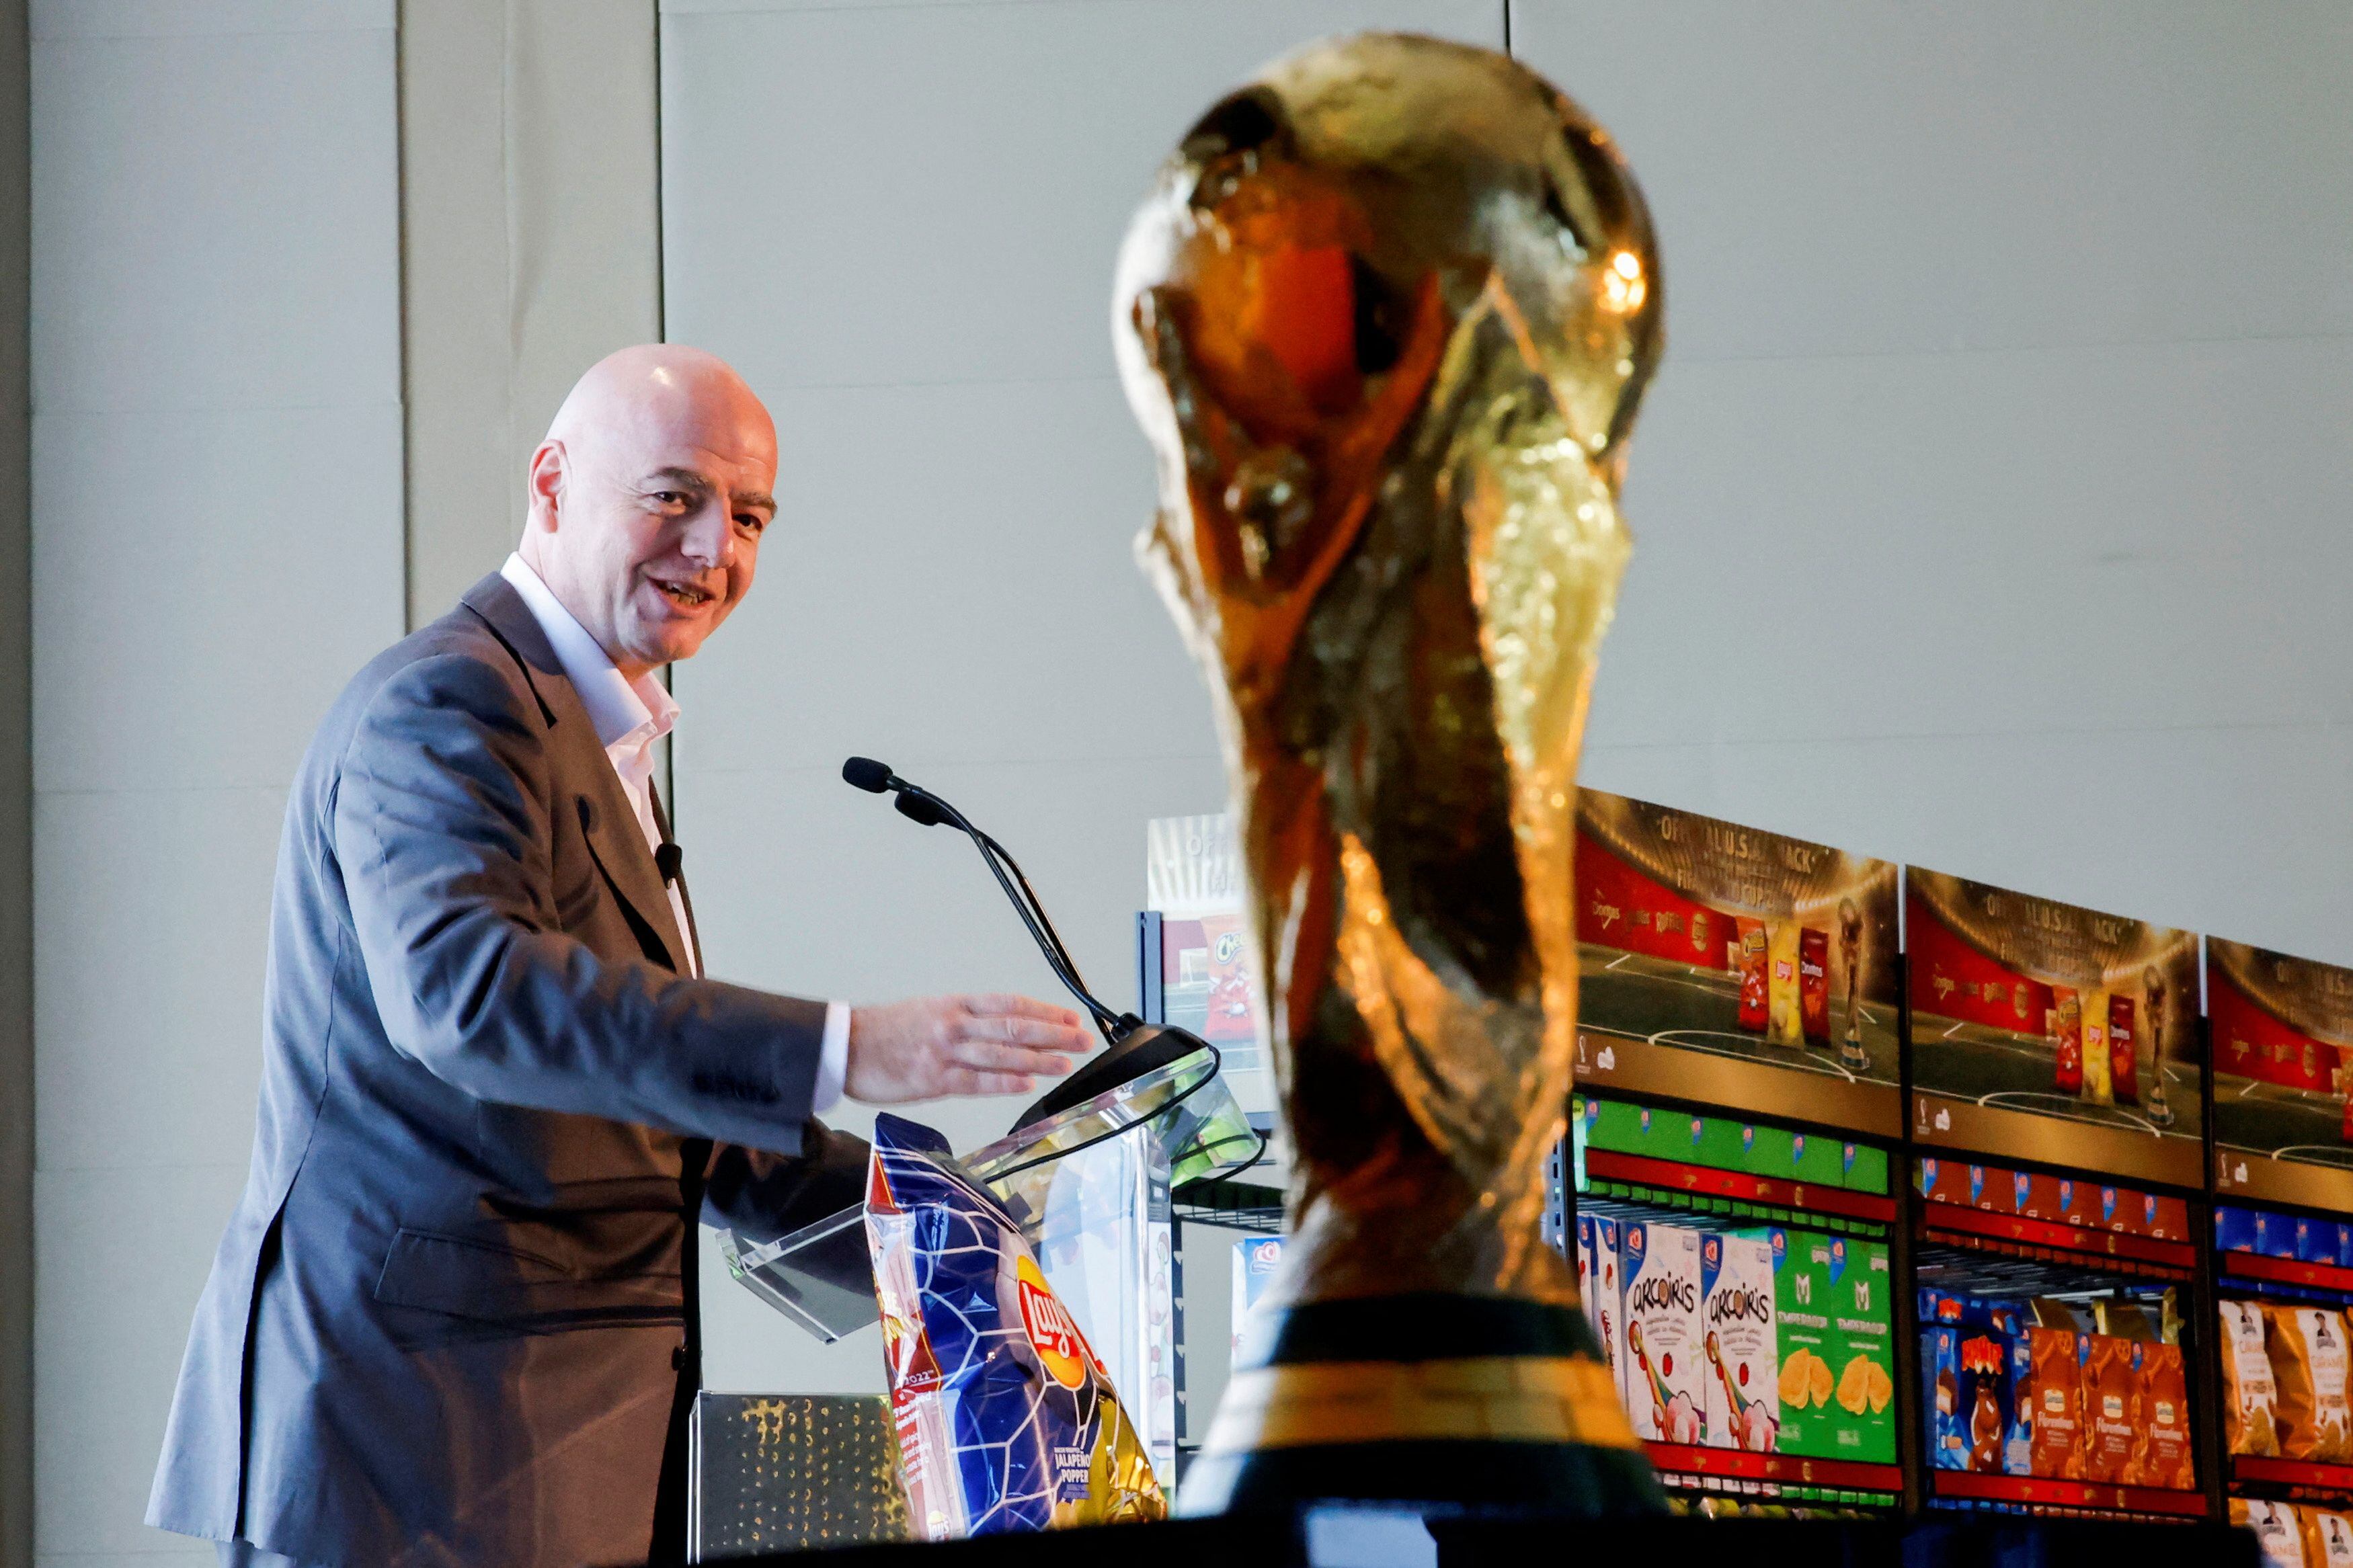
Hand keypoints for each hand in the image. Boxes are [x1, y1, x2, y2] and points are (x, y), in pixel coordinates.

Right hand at [843, 994, 1092, 1103]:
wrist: (846, 1044)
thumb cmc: (887, 1030)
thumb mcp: (930, 1011)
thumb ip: (965, 1021)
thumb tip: (1002, 1029)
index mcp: (956, 1005)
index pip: (1011, 1005)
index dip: (1045, 1011)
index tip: (1070, 1018)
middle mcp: (955, 1025)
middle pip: (1014, 1027)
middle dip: (1053, 1033)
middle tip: (1082, 1038)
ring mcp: (945, 1052)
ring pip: (1001, 1053)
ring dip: (1038, 1059)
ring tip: (1065, 1062)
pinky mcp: (933, 1079)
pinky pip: (976, 1081)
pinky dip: (1004, 1081)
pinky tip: (1027, 1083)